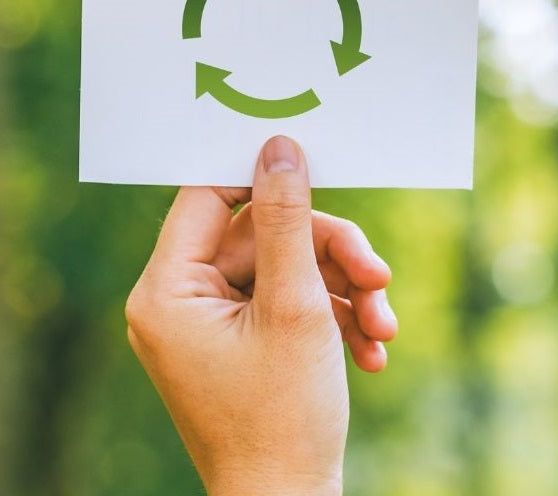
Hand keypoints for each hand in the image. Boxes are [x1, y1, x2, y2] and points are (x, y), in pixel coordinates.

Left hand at [125, 136, 397, 495]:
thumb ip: (290, 222)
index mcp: (167, 291)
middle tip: (381, 278)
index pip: (207, 198)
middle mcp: (180, 305)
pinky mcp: (245, 348)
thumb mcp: (296, 306)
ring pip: (290, 272)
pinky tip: (373, 352)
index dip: (264, 181)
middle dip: (333, 258)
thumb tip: (279, 148)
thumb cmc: (283, 415)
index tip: (320, 173)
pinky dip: (335, 321)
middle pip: (264, 238)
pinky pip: (292, 307)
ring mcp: (214, 329)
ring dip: (346, 293)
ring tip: (385, 327)